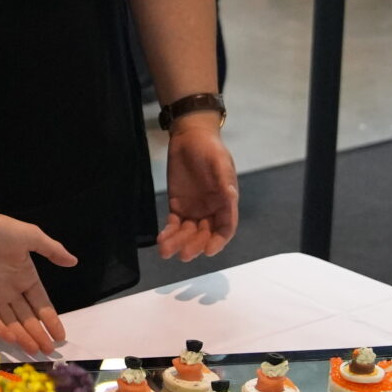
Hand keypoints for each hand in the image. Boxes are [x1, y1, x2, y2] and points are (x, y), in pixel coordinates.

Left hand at [0, 211, 76, 355]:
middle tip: (49, 351)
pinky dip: (0, 329)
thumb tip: (74, 261)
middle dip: (38, 334)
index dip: (51, 320)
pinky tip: (12, 338)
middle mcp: (12, 291)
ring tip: (33, 350)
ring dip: (22, 336)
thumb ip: (51, 250)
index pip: (42, 305)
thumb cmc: (1, 231)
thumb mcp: (31, 236)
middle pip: (28, 318)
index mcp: (26, 278)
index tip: (61, 336)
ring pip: (11, 322)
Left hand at [157, 116, 237, 260]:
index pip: (225, 228)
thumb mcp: (219, 161)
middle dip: (195, 245)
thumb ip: (224, 179)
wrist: (189, 136)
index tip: (209, 250)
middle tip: (184, 254)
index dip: (219, 241)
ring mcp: (194, 210)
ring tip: (166, 251)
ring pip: (188, 233)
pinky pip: (173, 224)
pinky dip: (168, 234)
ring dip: (178, 243)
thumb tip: (231, 196)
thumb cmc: (209, 148)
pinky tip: (161, 240)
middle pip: (205, 235)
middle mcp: (211, 210)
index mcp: (226, 202)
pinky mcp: (177, 206)